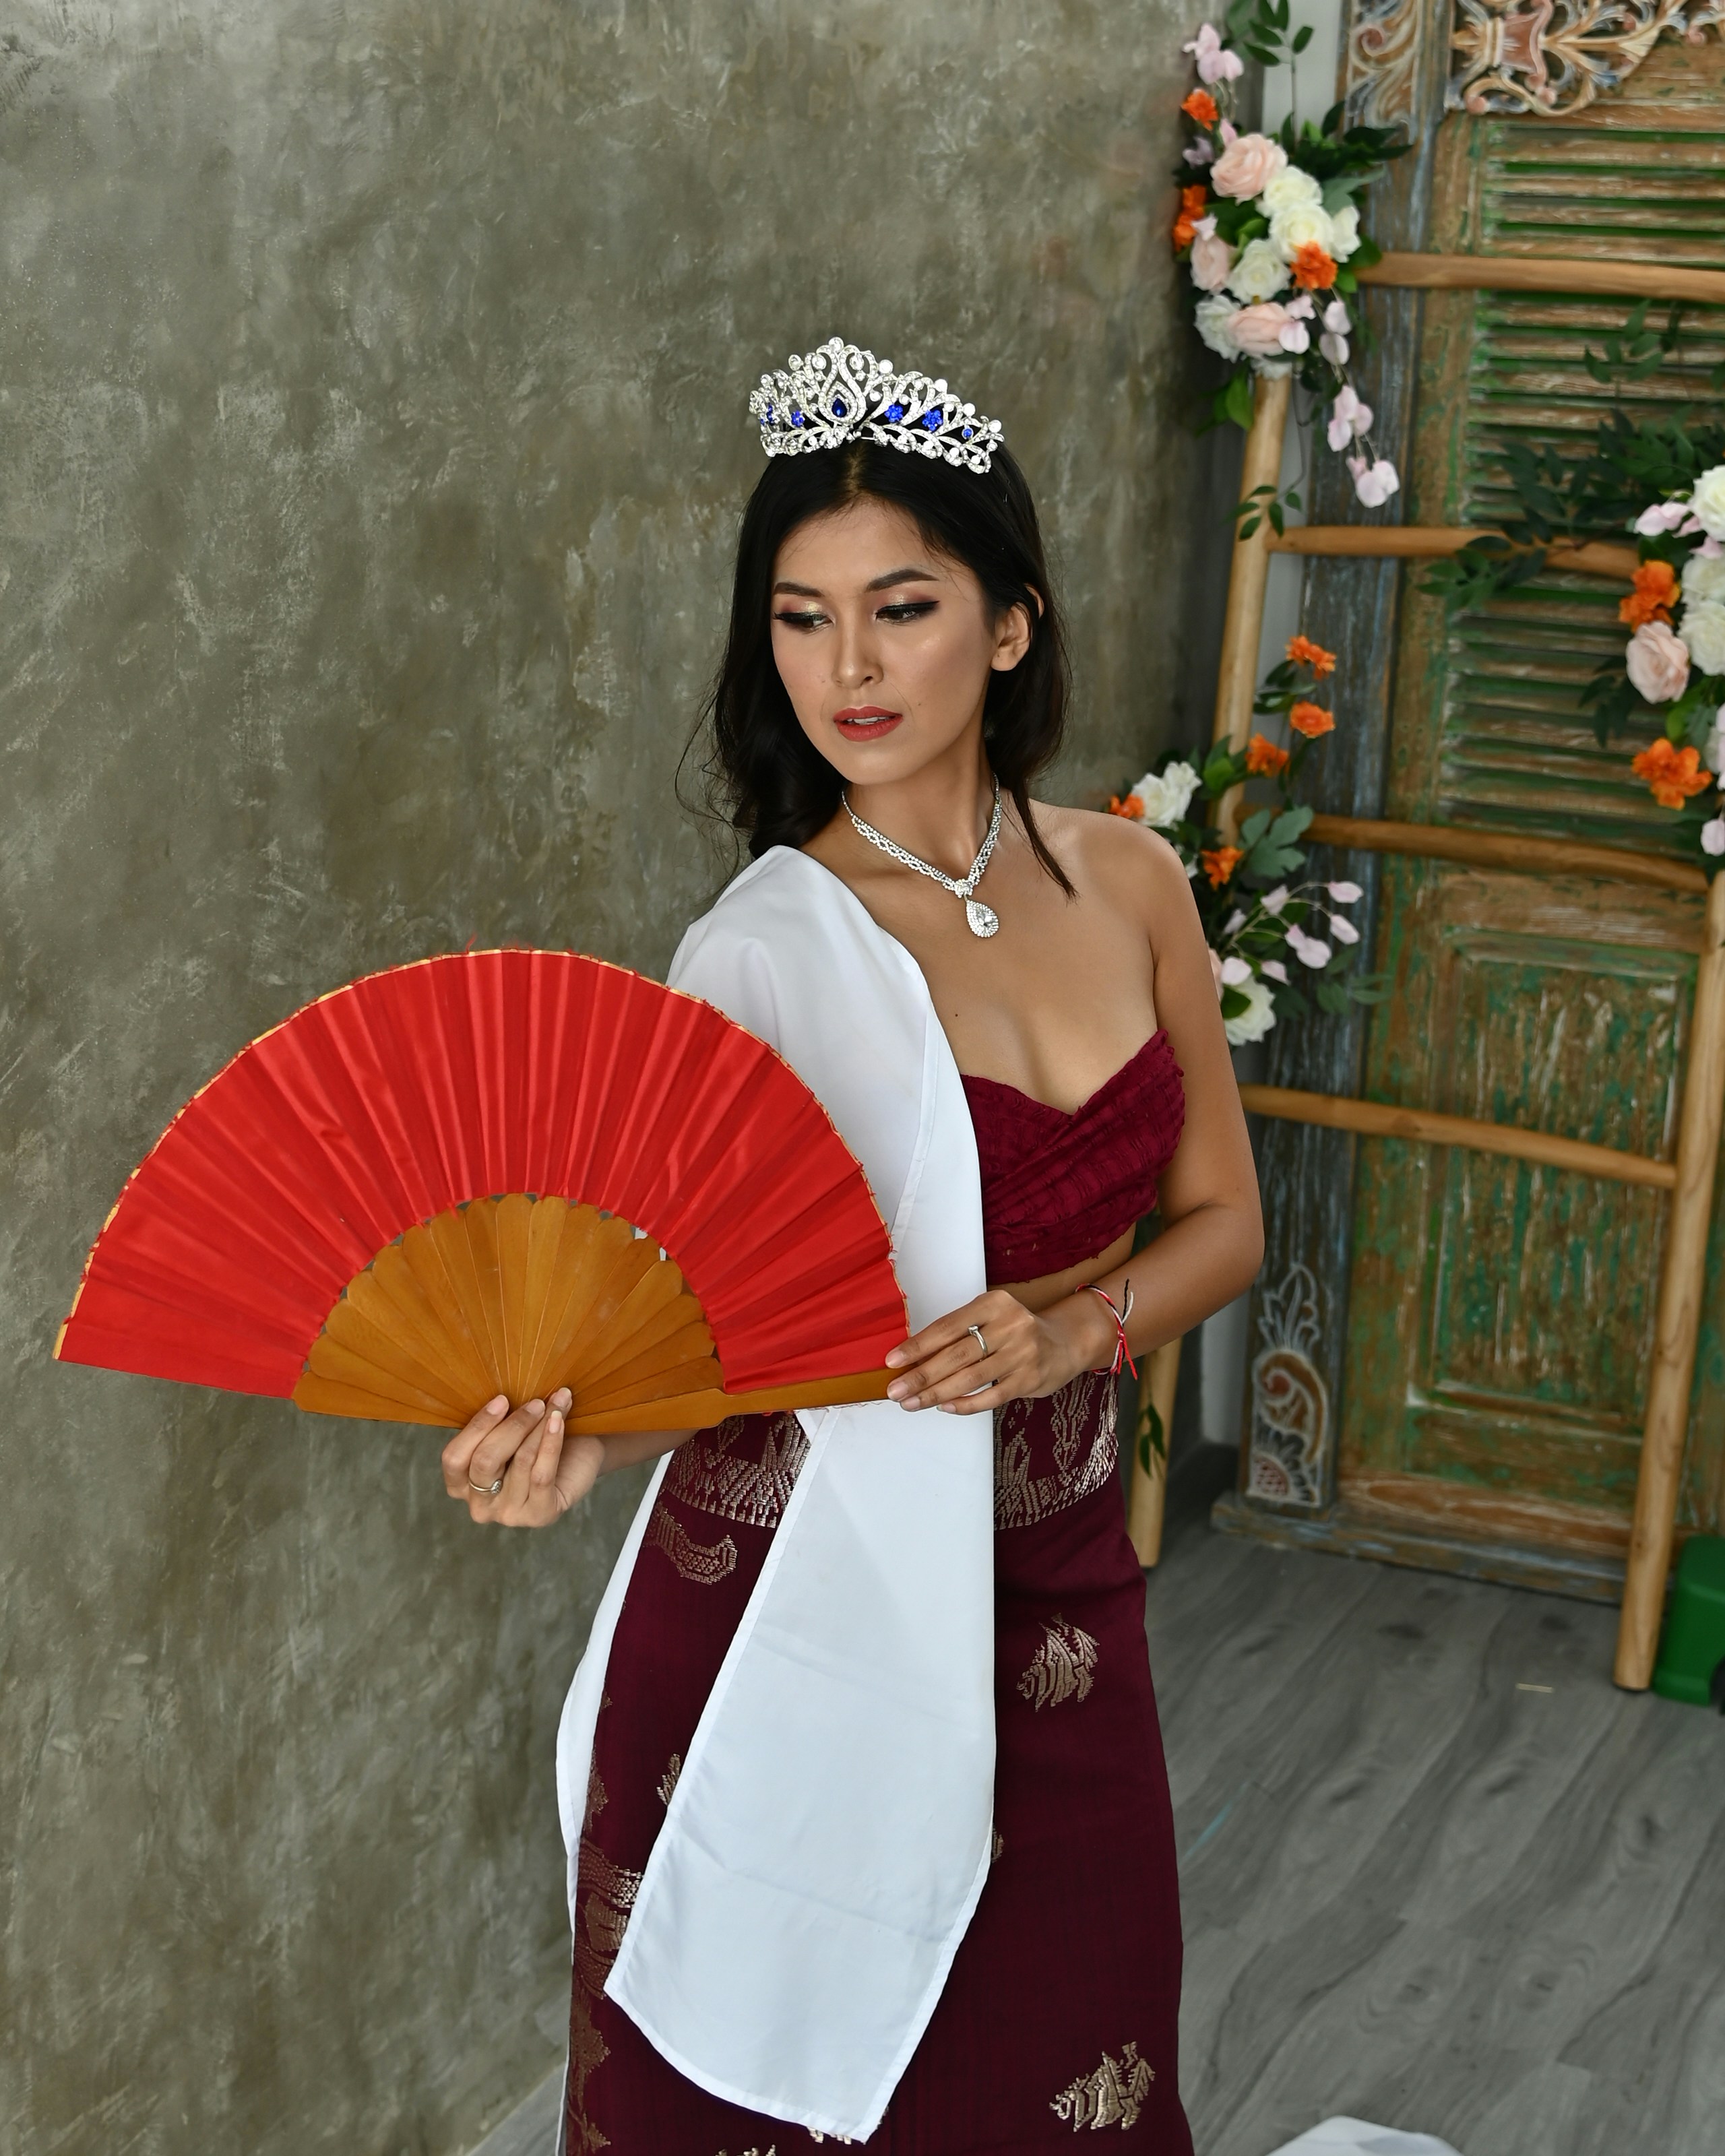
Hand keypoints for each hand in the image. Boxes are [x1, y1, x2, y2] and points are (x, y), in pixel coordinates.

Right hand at [440, 1387, 604, 1527]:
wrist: (582, 1459)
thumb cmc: (537, 1443)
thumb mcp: (509, 1434)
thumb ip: (497, 1424)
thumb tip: (503, 1398)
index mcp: (461, 1485)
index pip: (454, 1458)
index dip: (477, 1427)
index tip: (502, 1399)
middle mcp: (480, 1506)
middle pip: (484, 1461)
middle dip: (512, 1426)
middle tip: (536, 1403)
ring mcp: (508, 1515)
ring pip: (520, 1462)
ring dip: (539, 1427)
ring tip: (555, 1405)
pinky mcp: (539, 1516)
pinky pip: (542, 1474)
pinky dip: (551, 1442)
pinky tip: (558, 1421)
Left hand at [883, 1288, 1116, 1415]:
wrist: (1065, 1342)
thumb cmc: (1015, 1330)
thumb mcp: (990, 1318)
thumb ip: (959, 1332)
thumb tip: (912, 1358)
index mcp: (993, 1304)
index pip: (947, 1326)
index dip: (917, 1346)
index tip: (893, 1361)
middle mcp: (1010, 1325)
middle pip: (956, 1355)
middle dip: (921, 1375)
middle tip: (896, 1390)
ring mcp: (1022, 1353)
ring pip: (970, 1378)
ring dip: (936, 1394)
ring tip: (912, 1403)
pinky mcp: (1030, 1379)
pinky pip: (990, 1396)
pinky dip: (965, 1404)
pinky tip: (945, 1407)